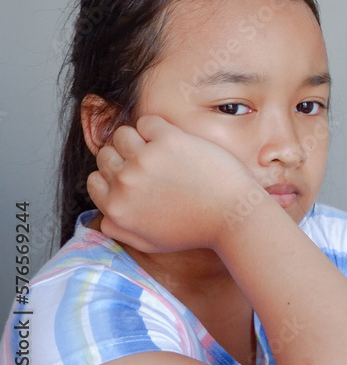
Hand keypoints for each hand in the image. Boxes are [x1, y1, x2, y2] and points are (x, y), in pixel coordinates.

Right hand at [87, 114, 258, 252]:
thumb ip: (120, 231)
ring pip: (122, 135)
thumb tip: (103, 218)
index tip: (133, 176)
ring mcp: (145, 159)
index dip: (114, 176)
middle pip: (106, 155)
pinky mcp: (169, 140)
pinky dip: (157, 127)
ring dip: (138, 139)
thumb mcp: (150, 243)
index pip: (95, 180)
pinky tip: (172, 141)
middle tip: (150, 163)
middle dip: (124, 157)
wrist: (233, 216)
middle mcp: (125, 183)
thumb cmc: (197, 229)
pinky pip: (148, 121)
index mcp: (117, 208)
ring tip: (160, 150)